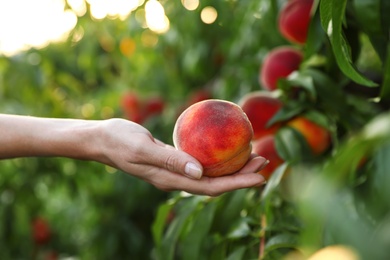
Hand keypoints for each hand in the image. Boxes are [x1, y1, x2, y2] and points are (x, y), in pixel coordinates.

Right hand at [98, 119, 267, 195]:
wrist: (102, 139)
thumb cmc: (119, 141)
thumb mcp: (142, 148)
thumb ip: (170, 160)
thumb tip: (200, 172)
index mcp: (170, 179)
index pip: (210, 187)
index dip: (236, 184)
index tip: (260, 177)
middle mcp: (175, 179)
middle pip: (215, 183)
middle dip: (241, 176)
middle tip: (263, 161)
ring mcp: (174, 171)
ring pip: (209, 174)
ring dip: (232, 168)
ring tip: (252, 155)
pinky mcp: (172, 160)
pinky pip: (200, 162)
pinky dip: (217, 158)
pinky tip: (224, 147)